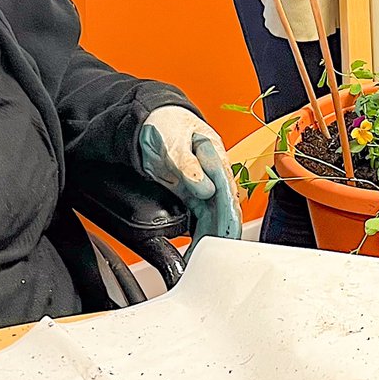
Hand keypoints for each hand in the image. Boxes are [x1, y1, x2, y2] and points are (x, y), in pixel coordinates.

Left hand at [139, 107, 243, 243]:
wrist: (149, 122)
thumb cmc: (165, 123)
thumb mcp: (174, 141)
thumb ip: (188, 165)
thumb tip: (205, 187)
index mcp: (215, 156)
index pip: (227, 190)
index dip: (229, 212)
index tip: (228, 231)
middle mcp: (213, 173)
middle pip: (223, 207)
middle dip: (223, 232)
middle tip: (218, 253)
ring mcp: (202, 184)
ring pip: (213, 215)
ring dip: (212, 236)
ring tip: (204, 257)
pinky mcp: (190, 192)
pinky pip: (199, 216)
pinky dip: (200, 233)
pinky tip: (198, 248)